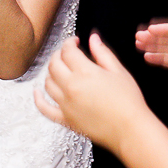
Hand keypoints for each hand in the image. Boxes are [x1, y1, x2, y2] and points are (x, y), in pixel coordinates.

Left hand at [36, 33, 148, 151]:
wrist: (129, 129)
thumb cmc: (128, 101)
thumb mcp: (118, 71)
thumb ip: (102, 52)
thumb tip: (93, 38)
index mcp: (84, 72)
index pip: (67, 51)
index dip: (69, 42)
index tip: (74, 42)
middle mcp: (70, 87)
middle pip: (54, 64)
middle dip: (59, 55)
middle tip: (67, 53)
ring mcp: (65, 104)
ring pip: (47, 82)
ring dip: (51, 72)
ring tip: (60, 69)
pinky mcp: (65, 119)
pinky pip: (44, 108)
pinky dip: (38, 99)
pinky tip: (37, 92)